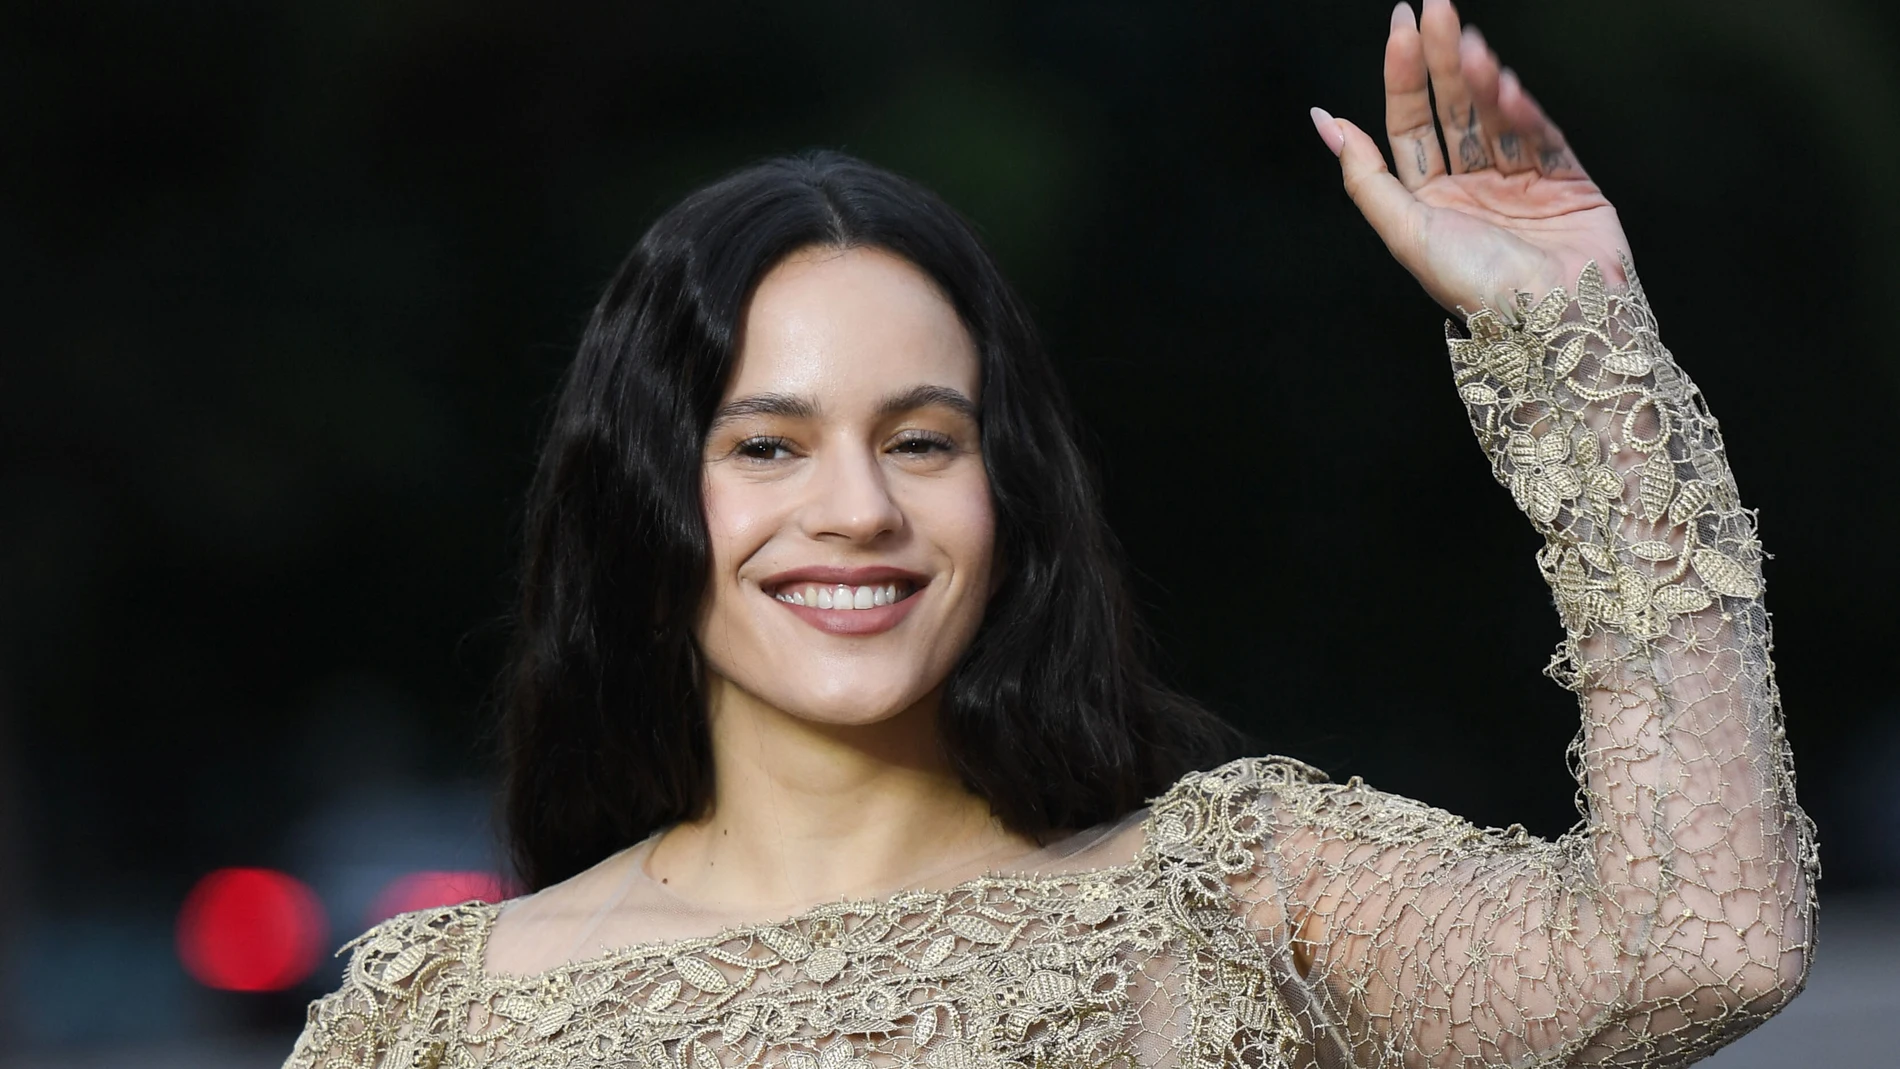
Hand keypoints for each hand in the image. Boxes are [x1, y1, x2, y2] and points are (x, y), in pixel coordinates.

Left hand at [1310, 0, 1630, 315]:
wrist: (1555, 319)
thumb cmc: (1476, 285)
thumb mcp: (1404, 231)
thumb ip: (1363, 175)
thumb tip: (1325, 122)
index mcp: (1429, 202)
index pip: (1410, 126)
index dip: (1403, 77)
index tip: (1402, 27)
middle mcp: (1472, 188)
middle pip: (1452, 109)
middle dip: (1441, 59)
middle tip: (1436, 7)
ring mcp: (1520, 182)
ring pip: (1494, 115)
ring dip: (1481, 79)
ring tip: (1469, 45)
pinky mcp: (1567, 181)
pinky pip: (1540, 135)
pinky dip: (1522, 110)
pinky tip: (1506, 86)